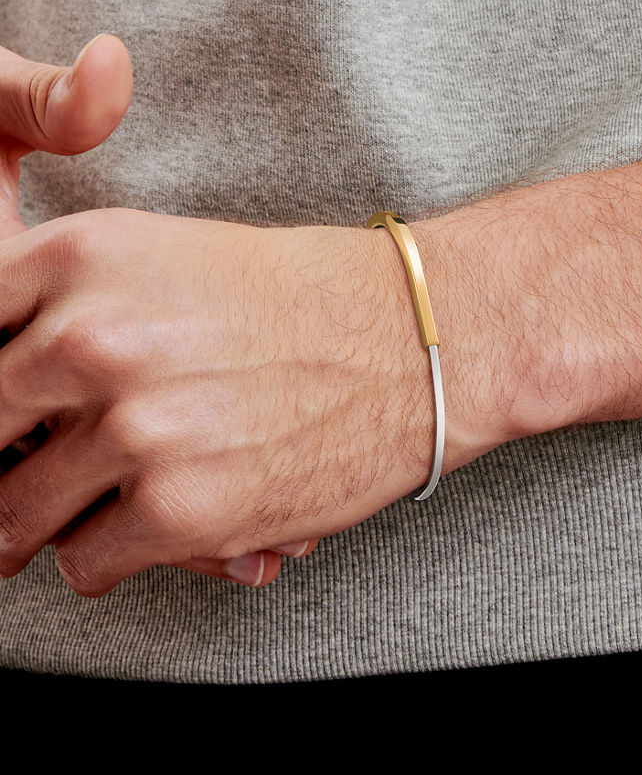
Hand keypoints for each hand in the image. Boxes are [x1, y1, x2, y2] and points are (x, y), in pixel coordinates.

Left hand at [0, 205, 501, 596]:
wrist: (422, 338)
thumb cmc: (308, 296)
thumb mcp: (170, 260)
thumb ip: (69, 307)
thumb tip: (5, 386)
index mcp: (86, 254)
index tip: (11, 412)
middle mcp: (93, 336)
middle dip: (4, 458)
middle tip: (40, 464)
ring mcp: (134, 426)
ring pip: (12, 516)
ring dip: (53, 517)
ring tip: (107, 496)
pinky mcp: (178, 509)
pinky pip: (84, 565)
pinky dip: (114, 554)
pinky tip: (162, 518)